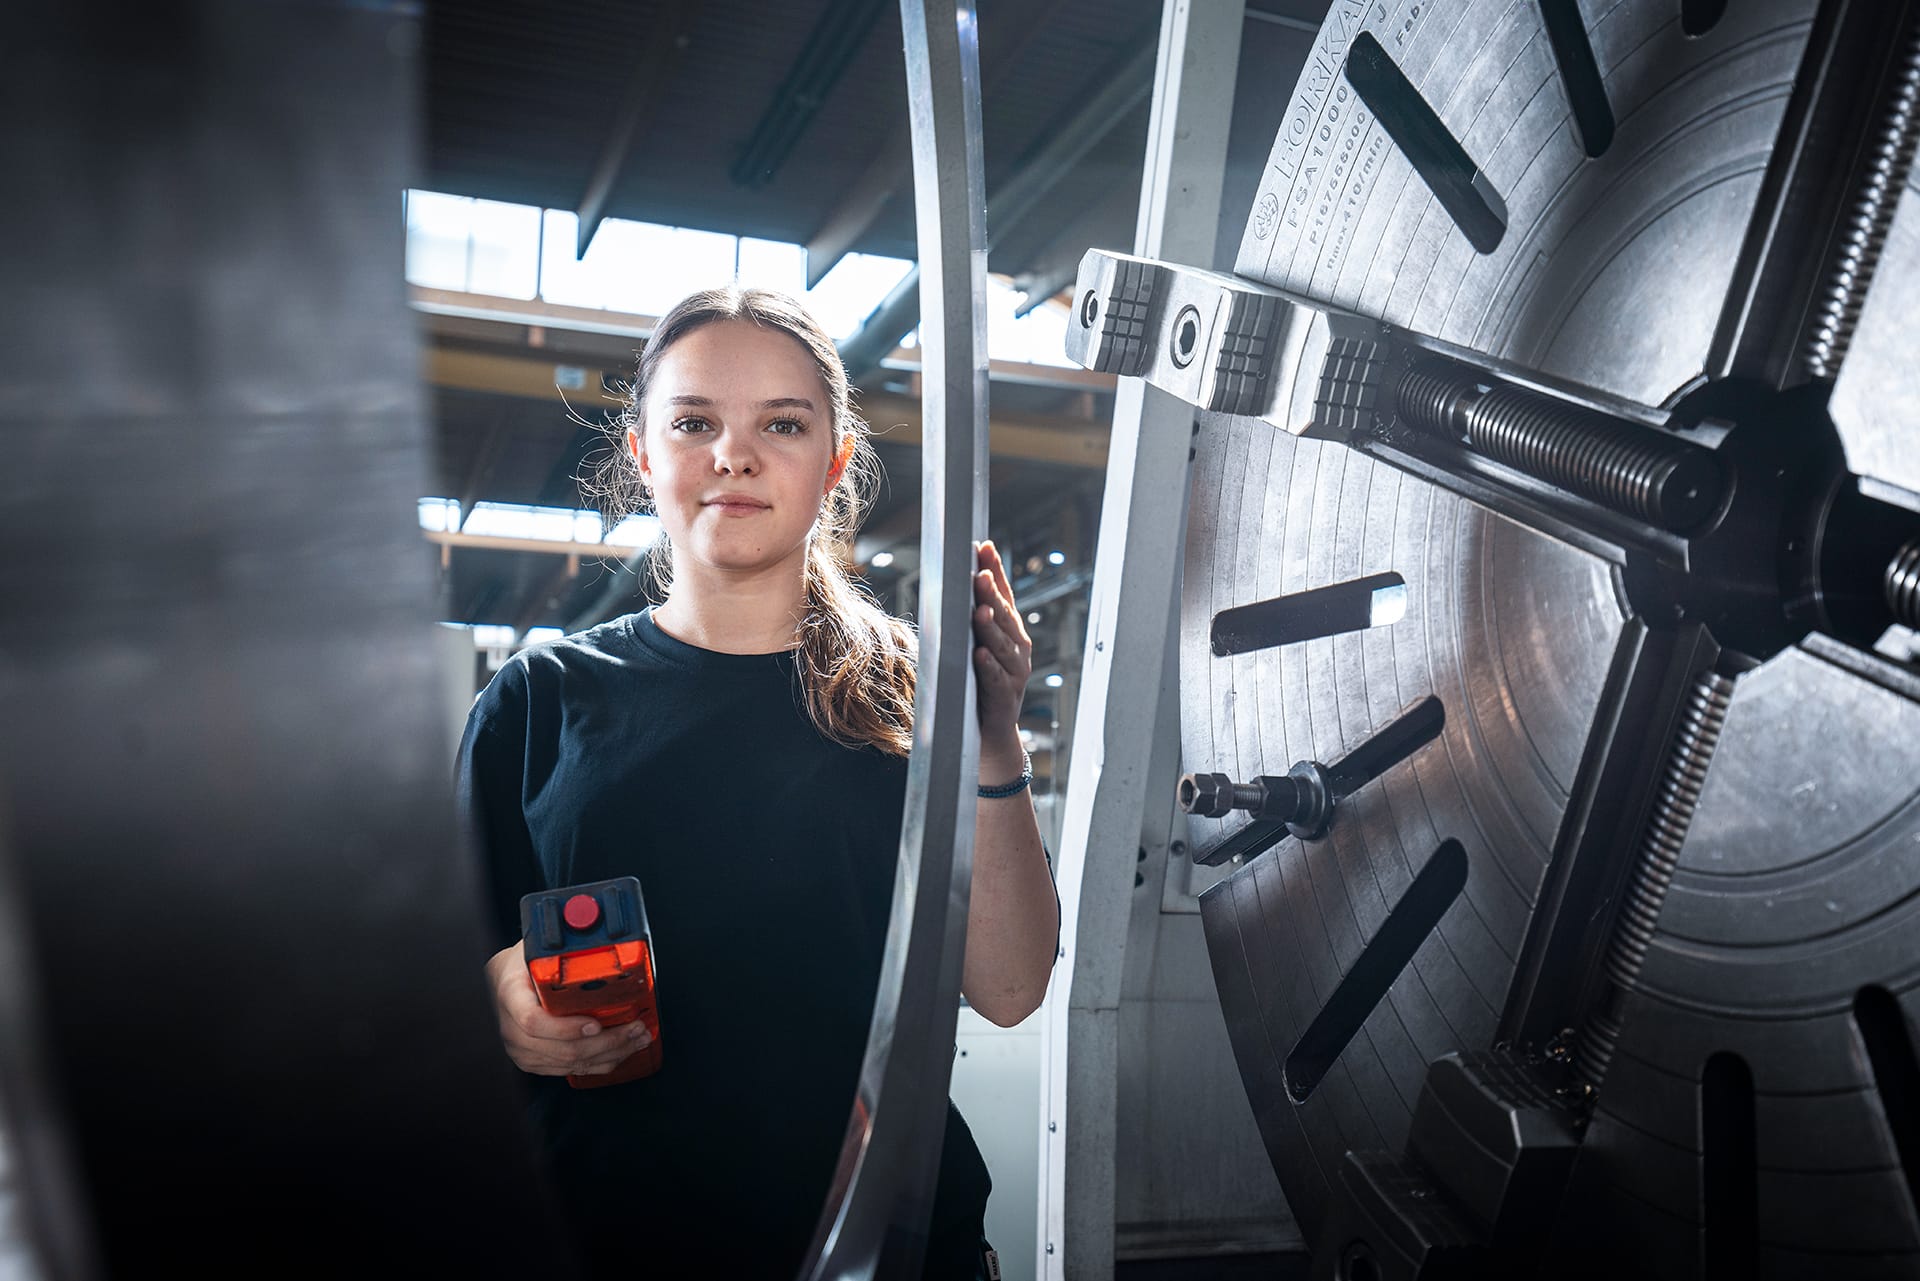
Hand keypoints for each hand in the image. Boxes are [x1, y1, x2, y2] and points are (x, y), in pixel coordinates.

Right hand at [484, 939, 654, 1076]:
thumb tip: (594, 932)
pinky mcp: (533, 1060)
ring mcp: (520, 1048)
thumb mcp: (532, 947)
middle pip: (560, 1049)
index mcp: (509, 994)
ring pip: (568, 1063)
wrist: (502, 982)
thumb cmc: (520, 963)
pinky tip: (620, 1052)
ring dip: (610, 1054)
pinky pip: (568, 1070)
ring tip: (637, 1039)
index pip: (532, 1021)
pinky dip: (598, 1063)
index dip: (566, 1028)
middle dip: (606, 1042)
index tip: (595, 1023)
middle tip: (636, 1029)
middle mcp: (510, 1027)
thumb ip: (558, 947)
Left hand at [971, 540, 1032, 775]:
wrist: (988, 737)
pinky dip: (989, 667)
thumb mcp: (974, 649)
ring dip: (991, 628)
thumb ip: (967, 622)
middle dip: (992, 594)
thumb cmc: (977, 686)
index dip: (995, 571)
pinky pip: (996, 680)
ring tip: (980, 610)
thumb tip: (947, 587)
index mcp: (1010, 632)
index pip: (1003, 595)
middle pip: (1004, 616)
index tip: (984, 547)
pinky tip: (980, 655)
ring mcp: (1015, 674)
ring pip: (1003, 646)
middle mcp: (1018, 649)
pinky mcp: (1006, 699)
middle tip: (980, 574)